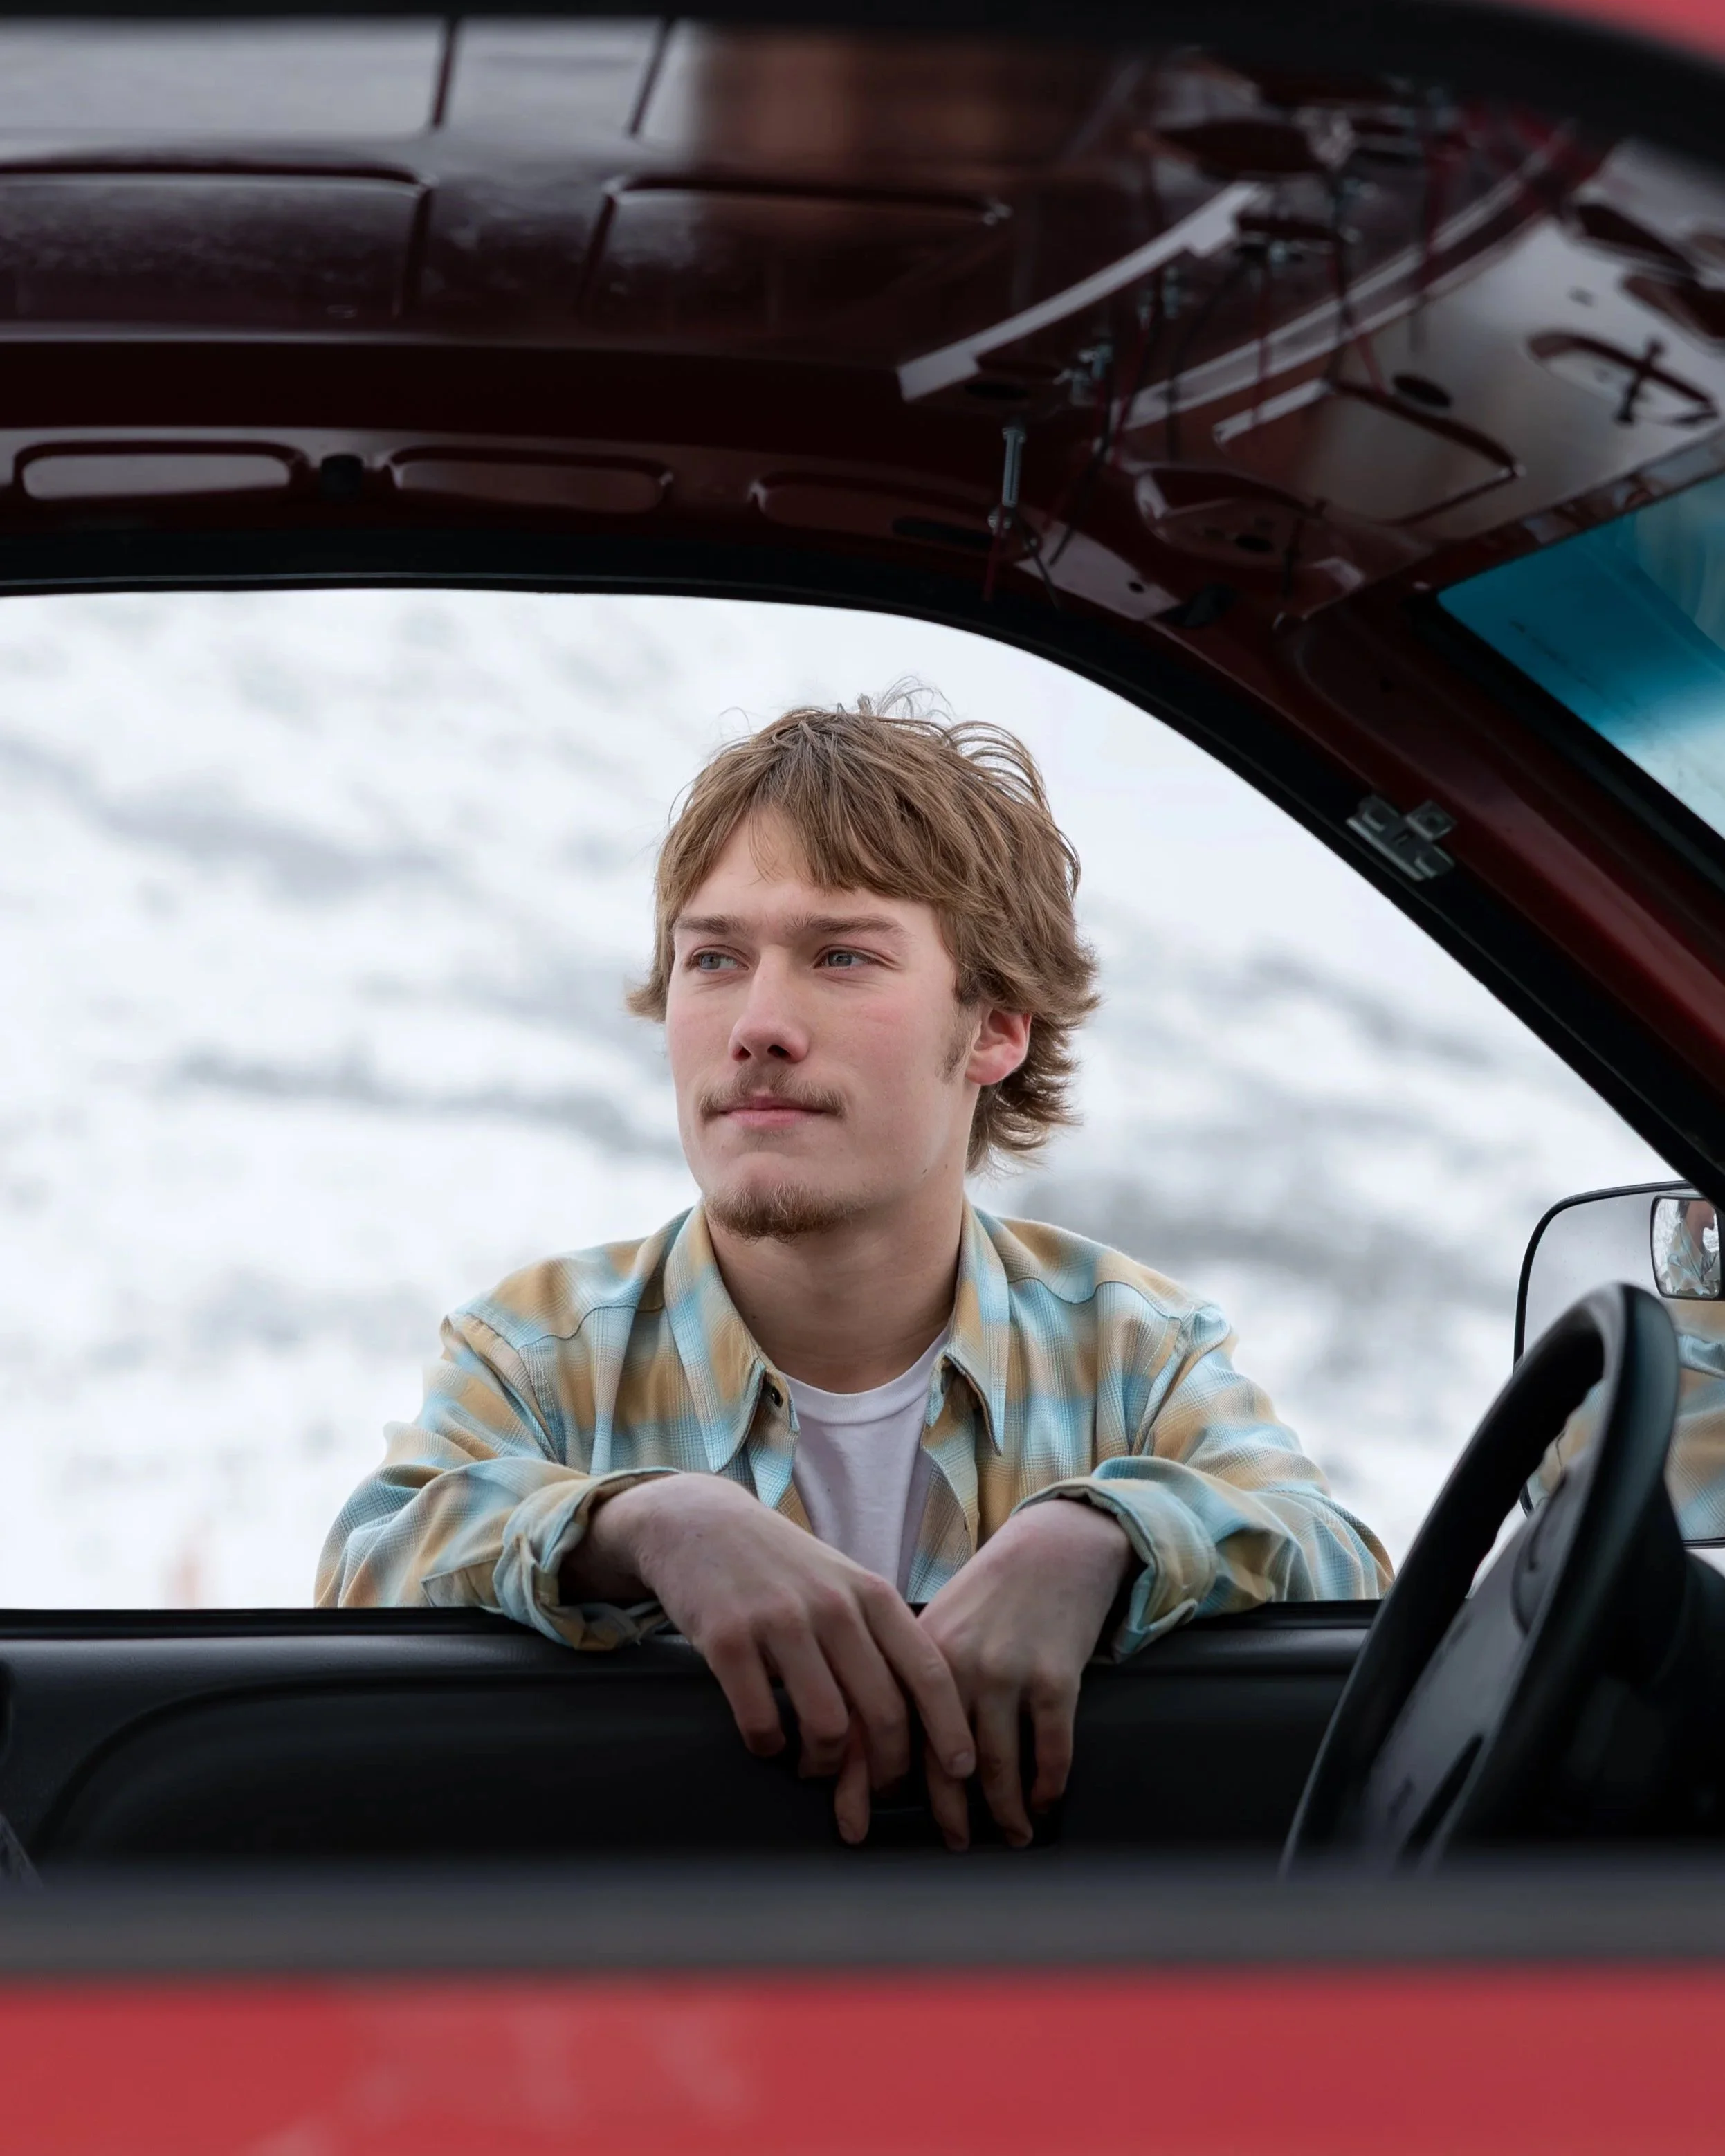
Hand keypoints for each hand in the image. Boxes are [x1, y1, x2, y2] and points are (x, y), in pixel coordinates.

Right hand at [567, 1475, 974, 1836]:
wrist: (698, 1522)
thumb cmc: (781, 1566)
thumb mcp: (841, 1584)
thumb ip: (876, 1639)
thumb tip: (915, 1718)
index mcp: (870, 1593)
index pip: (928, 1670)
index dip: (950, 1728)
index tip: (962, 1770)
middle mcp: (833, 1606)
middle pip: (883, 1712)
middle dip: (888, 1770)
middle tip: (877, 1792)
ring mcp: (780, 1622)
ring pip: (827, 1727)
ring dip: (824, 1767)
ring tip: (813, 1768)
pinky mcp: (728, 1639)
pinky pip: (762, 1723)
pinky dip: (769, 1748)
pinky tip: (767, 1742)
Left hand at [835, 1496, 1130, 1850]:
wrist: (1055, 1548)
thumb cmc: (991, 1594)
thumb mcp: (937, 1625)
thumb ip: (905, 1677)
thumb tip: (872, 1743)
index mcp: (916, 1652)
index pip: (878, 1730)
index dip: (862, 1786)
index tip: (856, 1828)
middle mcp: (956, 1665)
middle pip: (939, 1764)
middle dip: (949, 1813)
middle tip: (957, 1841)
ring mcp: (1007, 1673)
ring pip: (998, 1769)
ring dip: (1004, 1812)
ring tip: (1012, 1834)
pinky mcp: (1056, 1679)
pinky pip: (1049, 1751)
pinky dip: (1047, 1786)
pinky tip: (1044, 1802)